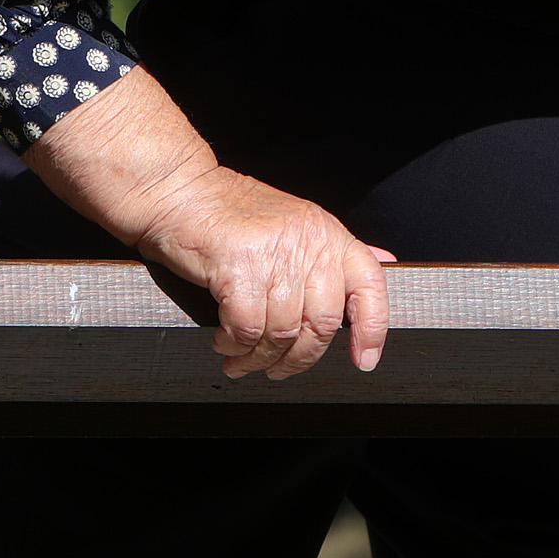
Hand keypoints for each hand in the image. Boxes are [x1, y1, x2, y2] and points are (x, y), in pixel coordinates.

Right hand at [116, 165, 394, 378]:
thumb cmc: (227, 210)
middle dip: (298, 358)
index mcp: (326, 232)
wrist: (176, 188)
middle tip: (275, 369)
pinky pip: (248, 326)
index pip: (369, 286)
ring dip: (259, 356)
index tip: (364, 361)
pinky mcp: (239, 266)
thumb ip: (333, 248)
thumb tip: (382, 260)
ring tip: (240, 359)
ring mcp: (275, 253)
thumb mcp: (293, 221)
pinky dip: (235, 343)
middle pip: (322, 323)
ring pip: (282, 331)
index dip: (372, 330)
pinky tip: (225, 342)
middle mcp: (308, 241)